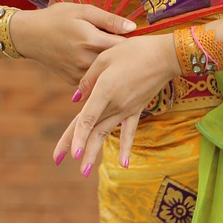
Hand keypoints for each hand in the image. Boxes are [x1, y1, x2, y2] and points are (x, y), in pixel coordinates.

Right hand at [9, 3, 136, 82]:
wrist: (29, 35)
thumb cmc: (57, 18)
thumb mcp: (82, 10)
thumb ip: (109, 19)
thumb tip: (133, 27)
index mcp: (90, 40)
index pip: (123, 46)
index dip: (132, 42)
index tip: (137, 38)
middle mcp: (86, 61)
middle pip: (116, 62)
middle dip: (124, 56)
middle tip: (129, 47)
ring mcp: (79, 74)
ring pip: (105, 73)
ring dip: (112, 66)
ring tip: (115, 55)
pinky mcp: (73, 81)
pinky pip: (93, 78)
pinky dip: (99, 72)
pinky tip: (100, 62)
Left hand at [53, 32, 180, 174]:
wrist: (166, 56)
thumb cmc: (134, 50)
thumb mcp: (105, 57)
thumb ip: (88, 78)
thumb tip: (76, 98)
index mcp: (105, 90)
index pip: (87, 118)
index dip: (77, 137)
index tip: (70, 155)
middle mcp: (115, 104)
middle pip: (91, 129)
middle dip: (74, 146)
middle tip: (57, 160)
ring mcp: (126, 109)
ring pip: (105, 134)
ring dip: (94, 153)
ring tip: (83, 172)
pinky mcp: (136, 109)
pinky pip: (129, 132)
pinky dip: (126, 148)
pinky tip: (124, 165)